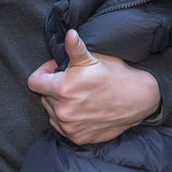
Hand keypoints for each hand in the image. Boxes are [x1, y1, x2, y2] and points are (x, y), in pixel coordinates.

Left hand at [27, 30, 159, 145]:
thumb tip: (69, 34)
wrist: (138, 100)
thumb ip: (75, 48)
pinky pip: (61, 126)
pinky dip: (67, 118)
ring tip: (78, 96)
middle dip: (53, 87)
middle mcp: (62, 111)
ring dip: (59, 103)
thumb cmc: (115, 76)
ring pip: (51, 112)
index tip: (55, 68)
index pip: (34, 82)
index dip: (43, 72)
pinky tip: (82, 109)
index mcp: (62, 89)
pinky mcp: (77, 137)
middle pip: (44, 96)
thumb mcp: (93, 59)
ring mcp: (69, 127)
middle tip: (71, 81)